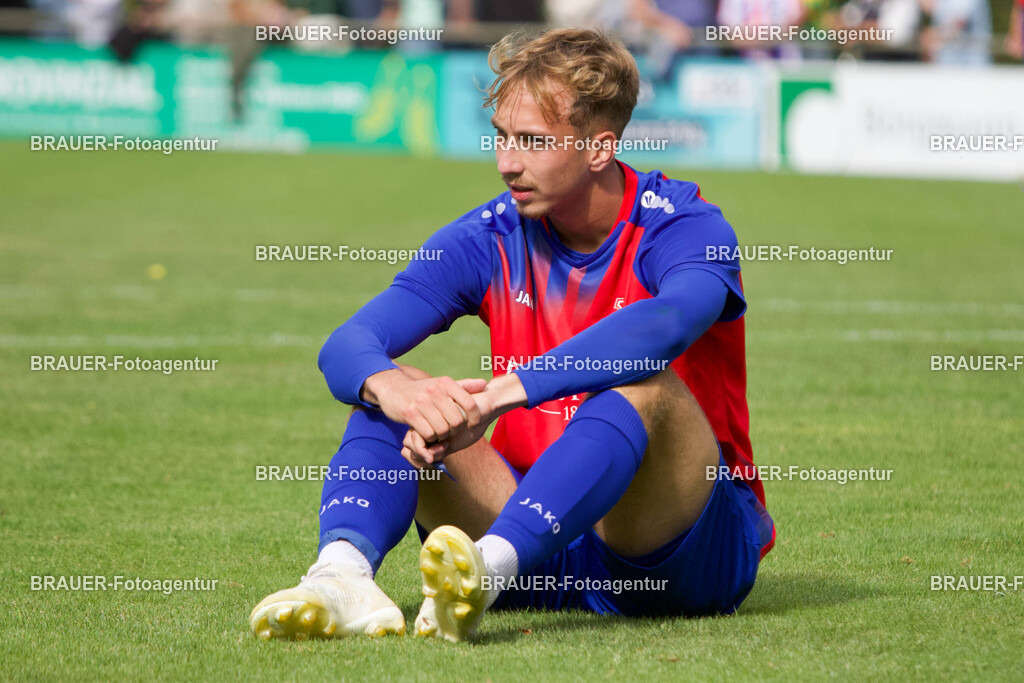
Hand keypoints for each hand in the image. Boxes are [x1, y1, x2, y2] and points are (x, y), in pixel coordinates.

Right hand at [400, 373, 527, 467]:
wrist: (393, 388)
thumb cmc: (423, 390)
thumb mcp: (442, 384)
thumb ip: (464, 386)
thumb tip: (485, 384)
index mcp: (446, 383)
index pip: (470, 404)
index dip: (475, 419)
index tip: (472, 425)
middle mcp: (435, 390)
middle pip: (457, 421)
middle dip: (455, 431)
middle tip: (451, 432)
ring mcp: (421, 402)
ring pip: (442, 429)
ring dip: (442, 436)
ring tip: (439, 434)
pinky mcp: (410, 413)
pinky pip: (428, 433)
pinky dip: (430, 439)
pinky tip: (428, 436)